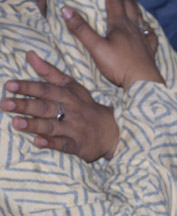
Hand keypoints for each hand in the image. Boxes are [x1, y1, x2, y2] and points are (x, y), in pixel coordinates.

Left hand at [3, 52, 118, 160]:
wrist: (112, 131)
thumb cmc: (86, 106)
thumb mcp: (72, 86)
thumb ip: (49, 72)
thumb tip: (29, 54)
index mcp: (68, 95)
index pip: (45, 89)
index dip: (27, 87)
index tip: (9, 85)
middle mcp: (71, 111)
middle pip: (45, 107)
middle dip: (25, 105)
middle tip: (5, 104)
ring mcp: (75, 129)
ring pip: (52, 126)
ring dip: (34, 125)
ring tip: (16, 123)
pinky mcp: (78, 145)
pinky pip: (64, 145)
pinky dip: (51, 143)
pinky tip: (38, 142)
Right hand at [60, 0, 163, 89]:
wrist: (143, 83)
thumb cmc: (119, 66)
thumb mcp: (96, 48)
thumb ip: (81, 29)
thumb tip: (65, 9)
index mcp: (120, 25)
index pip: (114, 2)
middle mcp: (133, 29)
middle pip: (130, 7)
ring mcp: (143, 40)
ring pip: (140, 19)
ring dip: (136, 8)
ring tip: (132, 2)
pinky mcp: (149, 52)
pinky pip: (151, 37)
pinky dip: (149, 29)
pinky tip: (148, 29)